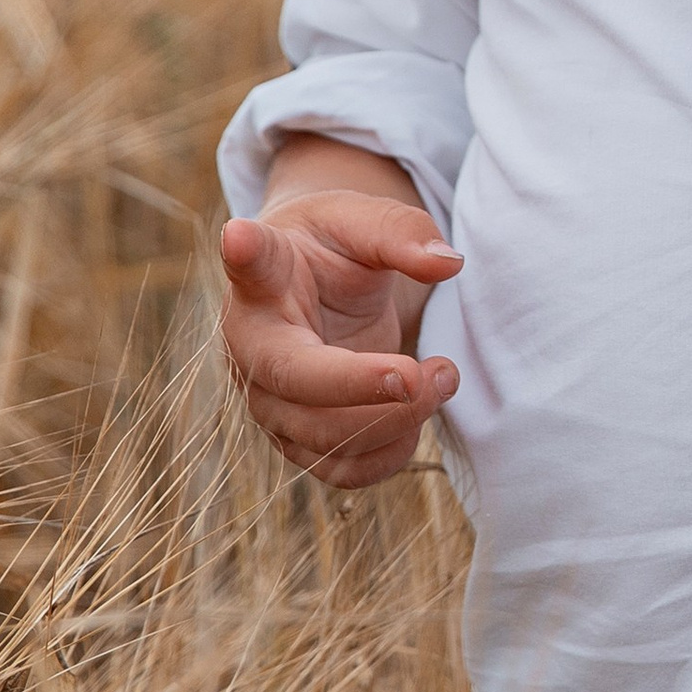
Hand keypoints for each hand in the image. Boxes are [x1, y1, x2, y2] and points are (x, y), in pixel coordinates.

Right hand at [220, 191, 463, 489]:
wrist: (312, 287)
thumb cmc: (331, 248)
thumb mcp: (361, 220)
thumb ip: (401, 233)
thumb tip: (449, 263)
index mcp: (260, 280)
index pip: (249, 267)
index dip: (245, 255)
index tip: (241, 238)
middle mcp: (252, 347)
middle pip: (297, 383)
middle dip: (368, 387)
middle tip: (432, 372)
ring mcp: (270, 401)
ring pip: (324, 437)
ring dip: (396, 419)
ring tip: (444, 375)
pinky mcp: (298, 437)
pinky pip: (342, 470)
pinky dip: (390, 453)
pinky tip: (420, 412)